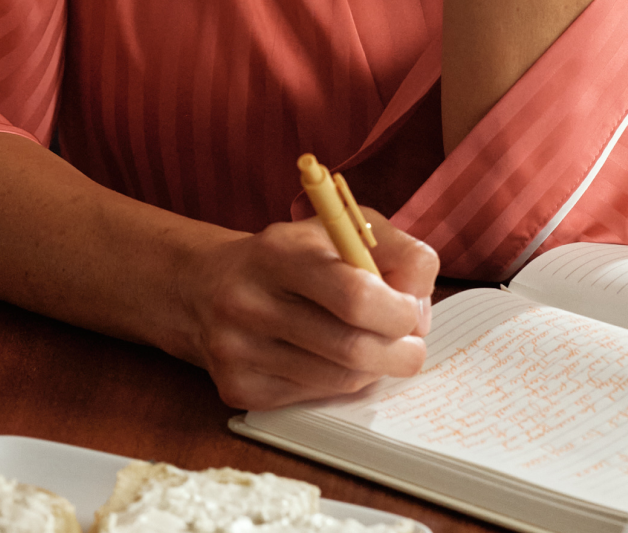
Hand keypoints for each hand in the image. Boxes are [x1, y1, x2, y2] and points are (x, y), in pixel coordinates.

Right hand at [176, 211, 437, 408]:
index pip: (355, 296)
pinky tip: (332, 357)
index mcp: (279, 251)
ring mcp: (239, 350)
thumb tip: (420, 305)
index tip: (411, 310)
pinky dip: (339, 382)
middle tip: (411, 344)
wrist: (207, 285)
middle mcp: (250, 301)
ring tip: (373, 344)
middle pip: (352, 349)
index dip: (399, 311)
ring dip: (373, 367)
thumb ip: (393, 251)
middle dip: (400, 352)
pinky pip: (315, 398)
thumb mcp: (340, 228)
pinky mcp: (237, 388)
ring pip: (340, 380)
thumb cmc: (292, 254)